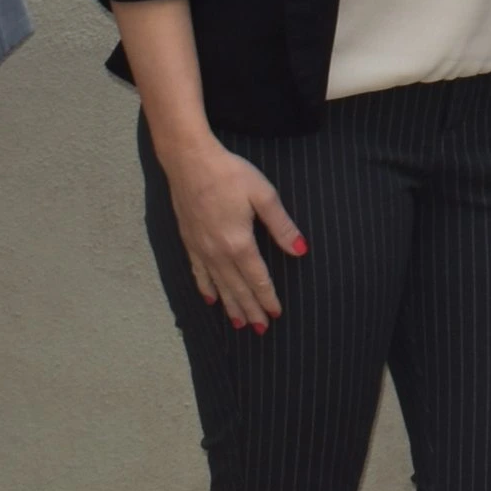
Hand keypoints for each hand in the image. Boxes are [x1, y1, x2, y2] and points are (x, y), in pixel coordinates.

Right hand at [153, 122, 303, 328]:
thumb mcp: (264, 195)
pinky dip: (206, 288)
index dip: (267, 297)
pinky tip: (211, 300)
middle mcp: (218, 252)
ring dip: (230, 305)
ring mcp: (201, 249)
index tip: (276, 314)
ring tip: (239, 324)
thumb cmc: (230, 174)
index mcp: (239, 243)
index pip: (257, 278)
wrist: (189, 162)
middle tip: (261, 329)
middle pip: (238, 288)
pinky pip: (198, 273)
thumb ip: (282, 226)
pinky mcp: (189, 242)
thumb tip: (301, 251)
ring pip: (218, 285)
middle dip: (250, 309)